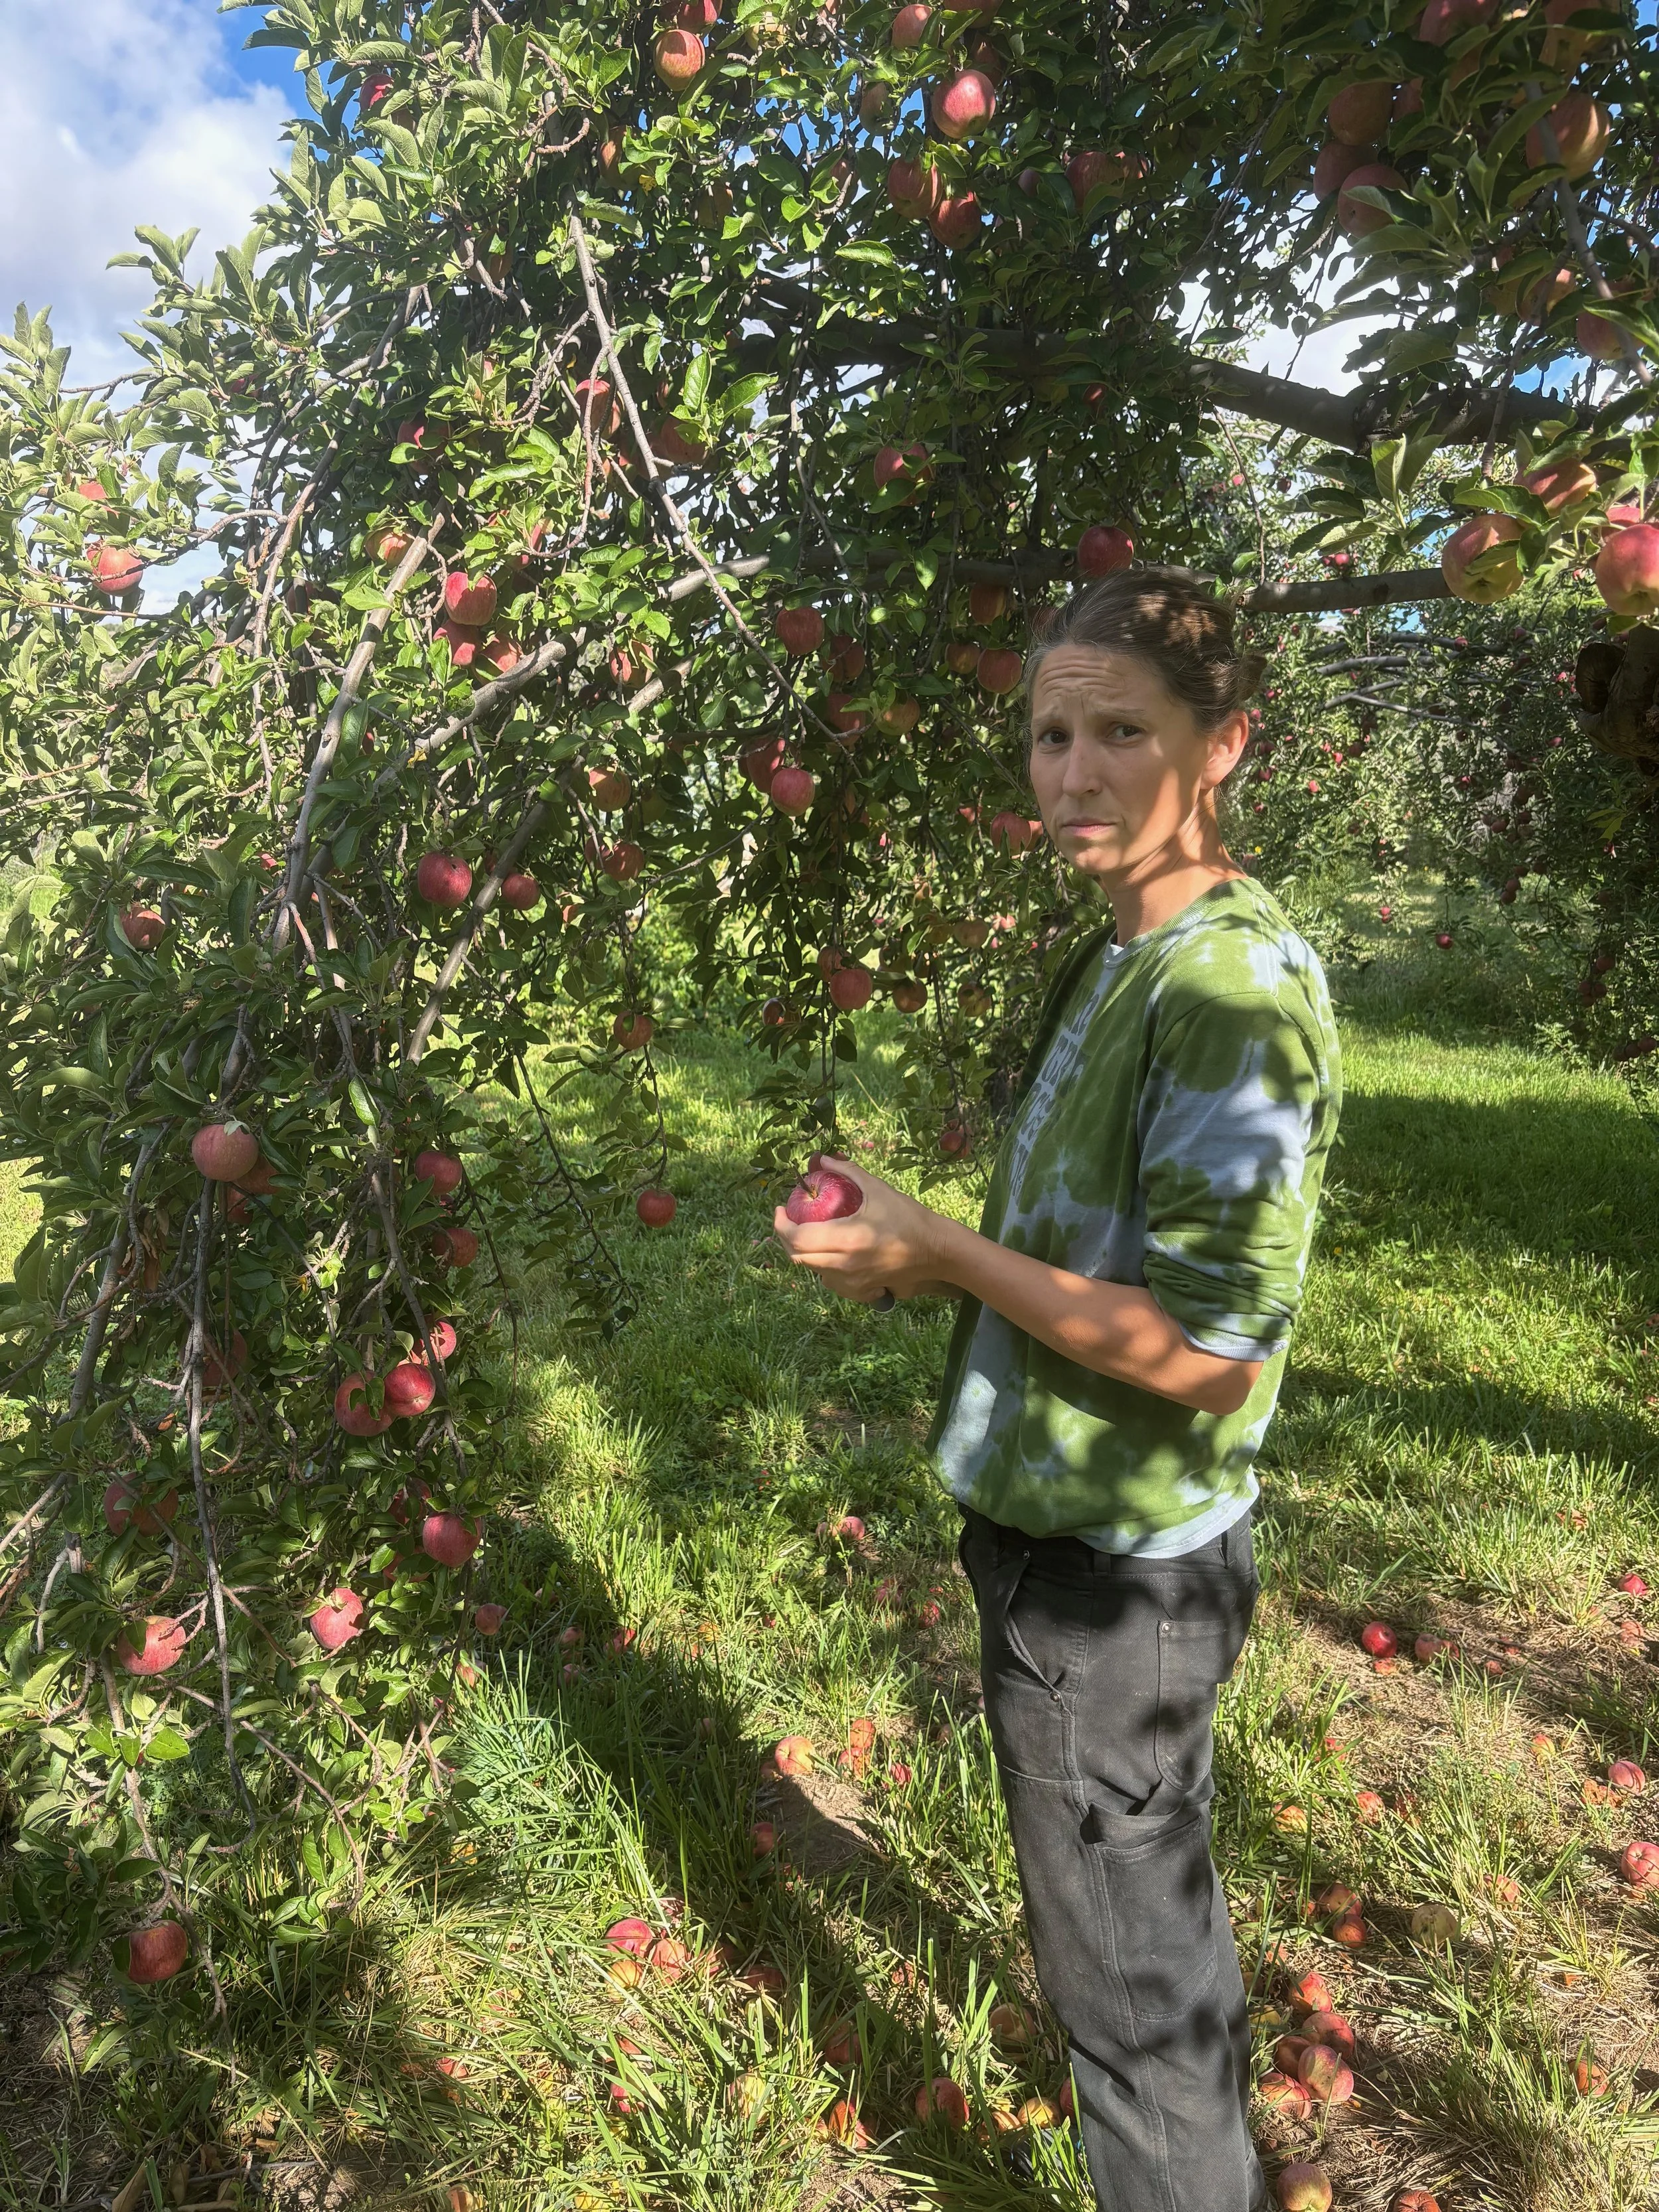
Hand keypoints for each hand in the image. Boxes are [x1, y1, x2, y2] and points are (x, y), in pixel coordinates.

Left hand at [772, 1155, 961, 1305]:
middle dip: (787, 1237)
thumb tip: (822, 1159)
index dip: (780, 1224)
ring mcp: (852, 1282)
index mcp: (847, 1239)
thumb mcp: (877, 1189)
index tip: (779, 1209)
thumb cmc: (909, 1217)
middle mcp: (845, 1265)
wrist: (936, 1250)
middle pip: (798, 1257)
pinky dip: (823, 1268)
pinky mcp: (861, 1291)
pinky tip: (831, 1253)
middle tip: (790, 1219)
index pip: (797, 1238)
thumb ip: (847, 1172)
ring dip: (805, 1252)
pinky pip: (830, 1282)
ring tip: (811, 1233)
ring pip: (812, 1270)